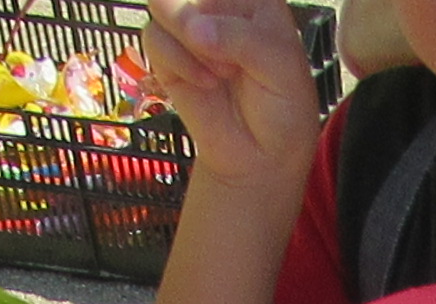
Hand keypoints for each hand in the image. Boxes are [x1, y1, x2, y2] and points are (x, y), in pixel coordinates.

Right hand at [145, 0, 323, 187]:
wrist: (260, 156)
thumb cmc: (282, 107)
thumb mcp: (282, 67)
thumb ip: (242, 38)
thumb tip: (193, 29)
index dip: (222, 8)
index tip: (246, 41)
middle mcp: (219, 4)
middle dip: (203, 22)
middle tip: (231, 60)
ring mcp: (190, 27)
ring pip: (163, 4)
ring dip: (190, 41)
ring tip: (222, 73)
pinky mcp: (167, 53)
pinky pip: (153, 37)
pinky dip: (177, 62)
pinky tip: (205, 83)